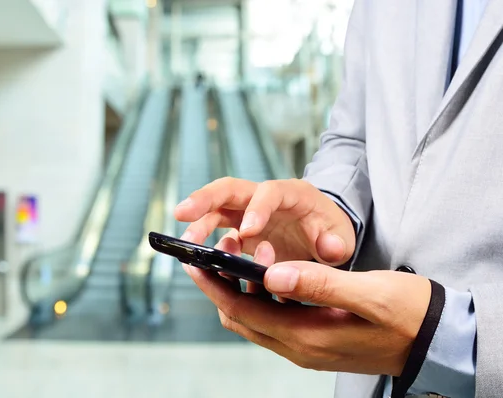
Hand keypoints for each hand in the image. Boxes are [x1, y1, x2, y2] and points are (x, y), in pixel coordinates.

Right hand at [174, 177, 355, 264]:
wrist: (322, 234)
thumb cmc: (330, 232)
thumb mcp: (341, 238)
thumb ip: (336, 243)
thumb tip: (328, 249)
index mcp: (292, 194)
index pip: (270, 193)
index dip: (257, 209)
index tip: (246, 232)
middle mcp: (264, 198)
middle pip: (230, 189)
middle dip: (205, 198)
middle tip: (182, 211)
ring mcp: (248, 212)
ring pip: (217, 209)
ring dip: (199, 223)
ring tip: (186, 243)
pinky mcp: (239, 229)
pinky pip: (218, 232)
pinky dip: (207, 243)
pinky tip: (199, 258)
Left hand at [183, 238, 431, 376]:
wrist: (435, 341)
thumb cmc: (408, 315)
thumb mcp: (369, 293)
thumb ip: (319, 283)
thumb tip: (274, 272)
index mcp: (306, 336)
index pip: (243, 311)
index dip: (215, 286)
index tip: (195, 261)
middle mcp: (299, 347)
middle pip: (241, 319)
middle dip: (219, 287)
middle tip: (207, 256)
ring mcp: (305, 347)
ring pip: (255, 320)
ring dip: (238, 292)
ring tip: (233, 259)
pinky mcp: (314, 341)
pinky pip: (273, 321)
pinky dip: (259, 299)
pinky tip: (264, 276)